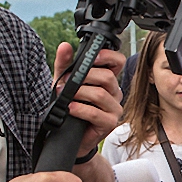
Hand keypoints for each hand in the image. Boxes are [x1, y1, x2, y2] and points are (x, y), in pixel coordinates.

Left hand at [53, 42, 125, 158]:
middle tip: (67, 81)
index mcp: (107, 80)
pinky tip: (70, 108)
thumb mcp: (64, 82)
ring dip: (79, 93)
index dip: (109, 56)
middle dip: (84, 76)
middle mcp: (115, 93)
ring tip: (65, 96)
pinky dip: (80, 109)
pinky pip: (96, 113)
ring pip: (101, 94)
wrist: (67, 135)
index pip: (118, 62)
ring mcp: (114, 108)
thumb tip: (65, 46)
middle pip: (107, 77)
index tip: (93, 57)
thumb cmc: (70, 107)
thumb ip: (65, 64)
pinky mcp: (110, 123)